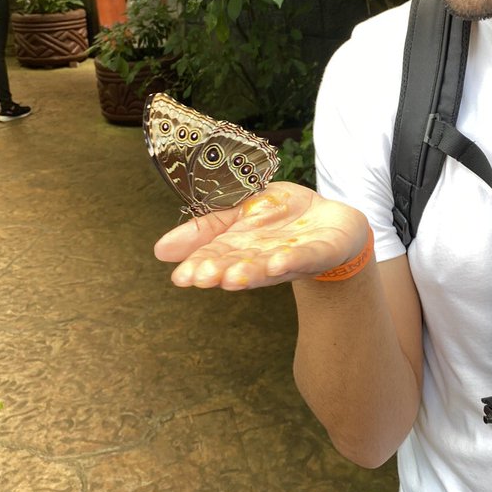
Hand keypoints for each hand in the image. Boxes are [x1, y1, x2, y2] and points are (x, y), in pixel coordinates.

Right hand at [154, 182, 370, 290]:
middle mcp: (263, 257)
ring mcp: (292, 256)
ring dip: (252, 272)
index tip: (181, 277)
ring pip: (270, 267)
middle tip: (204, 278)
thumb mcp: (239, 212)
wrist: (331, 220)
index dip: (199, 267)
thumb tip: (159, 250)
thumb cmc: (282, 217)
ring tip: (234, 277)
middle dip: (223, 272)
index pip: (215, 257)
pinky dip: (293, 260)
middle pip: (240, 265)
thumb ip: (205, 228)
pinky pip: (306, 257)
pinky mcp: (320, 252)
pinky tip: (279, 262)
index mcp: (241, 247)